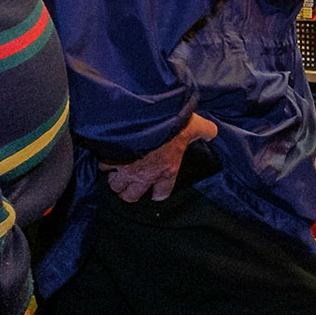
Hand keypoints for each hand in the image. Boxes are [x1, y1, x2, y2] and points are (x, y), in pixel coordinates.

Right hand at [100, 115, 217, 202]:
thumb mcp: (194, 125)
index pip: (160, 194)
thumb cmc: (172, 124)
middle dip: (130, 192)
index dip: (156, 193)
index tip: (154, 189)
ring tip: (117, 173)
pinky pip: (103, 168)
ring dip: (116, 181)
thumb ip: (205, 130)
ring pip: (115, 187)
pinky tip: (107, 157)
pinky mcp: (112, 159)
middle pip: (131, 197)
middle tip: (131, 183)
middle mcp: (145, 176)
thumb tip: (213, 132)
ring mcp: (126, 170)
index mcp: (167, 171)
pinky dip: (104, 164)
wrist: (146, 117)